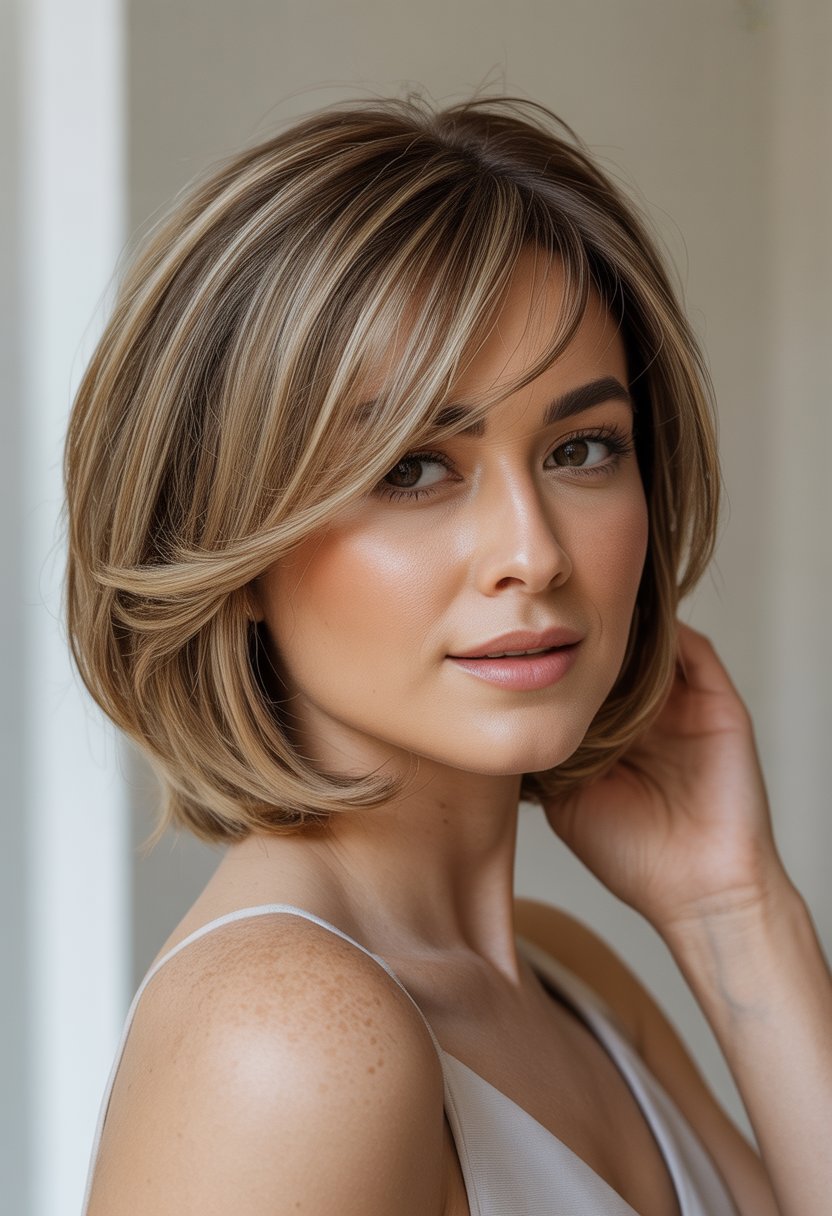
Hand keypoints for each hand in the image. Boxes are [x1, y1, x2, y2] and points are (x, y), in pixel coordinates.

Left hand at [542, 621, 787, 934]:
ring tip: (583, 611)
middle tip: (548, 615)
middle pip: (617, 655)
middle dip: (585, 635)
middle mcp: (651, 715)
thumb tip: (513, 715)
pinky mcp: (719, 703)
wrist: (701, 891)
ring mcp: (686, 706)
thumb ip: (550, 756)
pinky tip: (630, 626)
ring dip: (624, 627)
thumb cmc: (632, 857)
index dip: (556, 662)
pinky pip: (693, 651)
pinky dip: (664, 633)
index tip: (519, 643)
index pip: (585, 681)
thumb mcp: (568, 801)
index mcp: (616, 736)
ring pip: (653, 645)